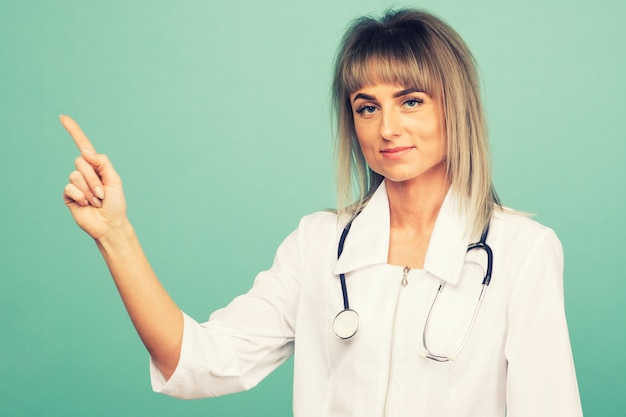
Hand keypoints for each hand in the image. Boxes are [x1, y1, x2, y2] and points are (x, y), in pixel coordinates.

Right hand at [61, 115, 127, 239]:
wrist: (110, 224)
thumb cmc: (116, 203)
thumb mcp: (115, 180)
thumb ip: (103, 163)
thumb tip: (86, 152)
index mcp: (97, 166)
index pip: (83, 145)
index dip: (73, 131)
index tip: (62, 117)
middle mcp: (84, 172)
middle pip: (81, 162)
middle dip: (95, 179)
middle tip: (102, 193)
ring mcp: (75, 183)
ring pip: (76, 175)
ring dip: (90, 190)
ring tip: (96, 201)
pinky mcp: (68, 195)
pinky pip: (70, 188)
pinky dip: (81, 197)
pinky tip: (86, 205)